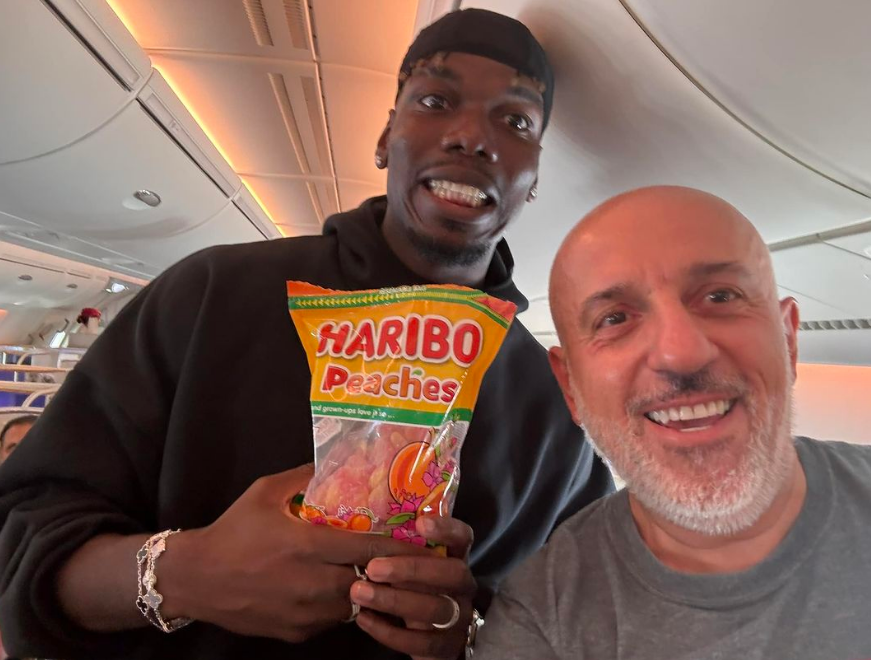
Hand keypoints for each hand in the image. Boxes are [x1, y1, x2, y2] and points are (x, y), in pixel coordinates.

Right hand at [160, 464, 431, 642]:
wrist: (196, 579)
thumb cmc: (233, 532)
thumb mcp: (264, 493)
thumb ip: (302, 476)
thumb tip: (332, 460)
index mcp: (307, 546)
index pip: (368, 550)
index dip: (399, 547)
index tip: (421, 541)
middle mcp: (311, 583)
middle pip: (369, 581)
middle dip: (388, 571)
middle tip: (404, 559)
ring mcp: (304, 613)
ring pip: (354, 605)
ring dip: (365, 590)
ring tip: (373, 574)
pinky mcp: (296, 633)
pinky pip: (331, 622)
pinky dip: (339, 607)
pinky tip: (337, 590)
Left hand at [350, 515, 475, 659]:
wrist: (427, 638)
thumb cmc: (411, 590)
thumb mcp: (409, 568)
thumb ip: (397, 550)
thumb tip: (359, 529)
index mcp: (456, 559)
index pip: (463, 538)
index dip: (447, 529)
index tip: (420, 523)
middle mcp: (463, 587)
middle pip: (453, 573)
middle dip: (413, 569)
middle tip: (373, 567)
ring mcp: (461, 619)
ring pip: (436, 609)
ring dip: (394, 600)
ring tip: (359, 592)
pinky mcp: (448, 648)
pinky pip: (422, 642)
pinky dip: (390, 632)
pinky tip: (363, 619)